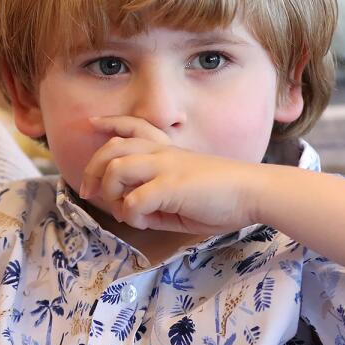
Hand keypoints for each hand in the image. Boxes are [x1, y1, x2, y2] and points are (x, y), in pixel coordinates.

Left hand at [79, 116, 262, 233]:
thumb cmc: (224, 198)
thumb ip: (155, 200)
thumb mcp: (182, 196)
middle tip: (89, 192)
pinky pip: (132, 201)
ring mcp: (165, 166)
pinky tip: (145, 222)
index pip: (133, 127)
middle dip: (93, 170)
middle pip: (112, 149)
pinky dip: (131, 215)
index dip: (110, 123)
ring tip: (125, 210)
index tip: (93, 123)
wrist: (254, 193)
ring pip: (116, 169)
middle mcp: (163, 152)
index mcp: (168, 150)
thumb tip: (130, 211)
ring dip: (112, 193)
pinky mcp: (170, 185)